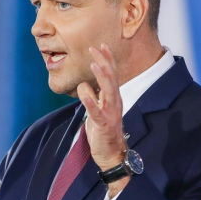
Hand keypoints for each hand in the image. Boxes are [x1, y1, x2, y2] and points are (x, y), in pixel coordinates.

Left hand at [78, 44, 128, 196]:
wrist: (111, 154)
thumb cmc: (104, 131)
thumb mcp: (97, 110)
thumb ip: (93, 96)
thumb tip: (84, 84)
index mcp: (114, 98)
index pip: (112, 75)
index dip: (107, 59)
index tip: (101, 45)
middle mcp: (115, 103)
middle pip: (111, 78)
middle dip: (104, 61)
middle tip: (94, 48)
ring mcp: (110, 113)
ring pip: (108, 91)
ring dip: (101, 76)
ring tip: (93, 64)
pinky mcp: (103, 125)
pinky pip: (96, 111)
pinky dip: (91, 101)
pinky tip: (85, 93)